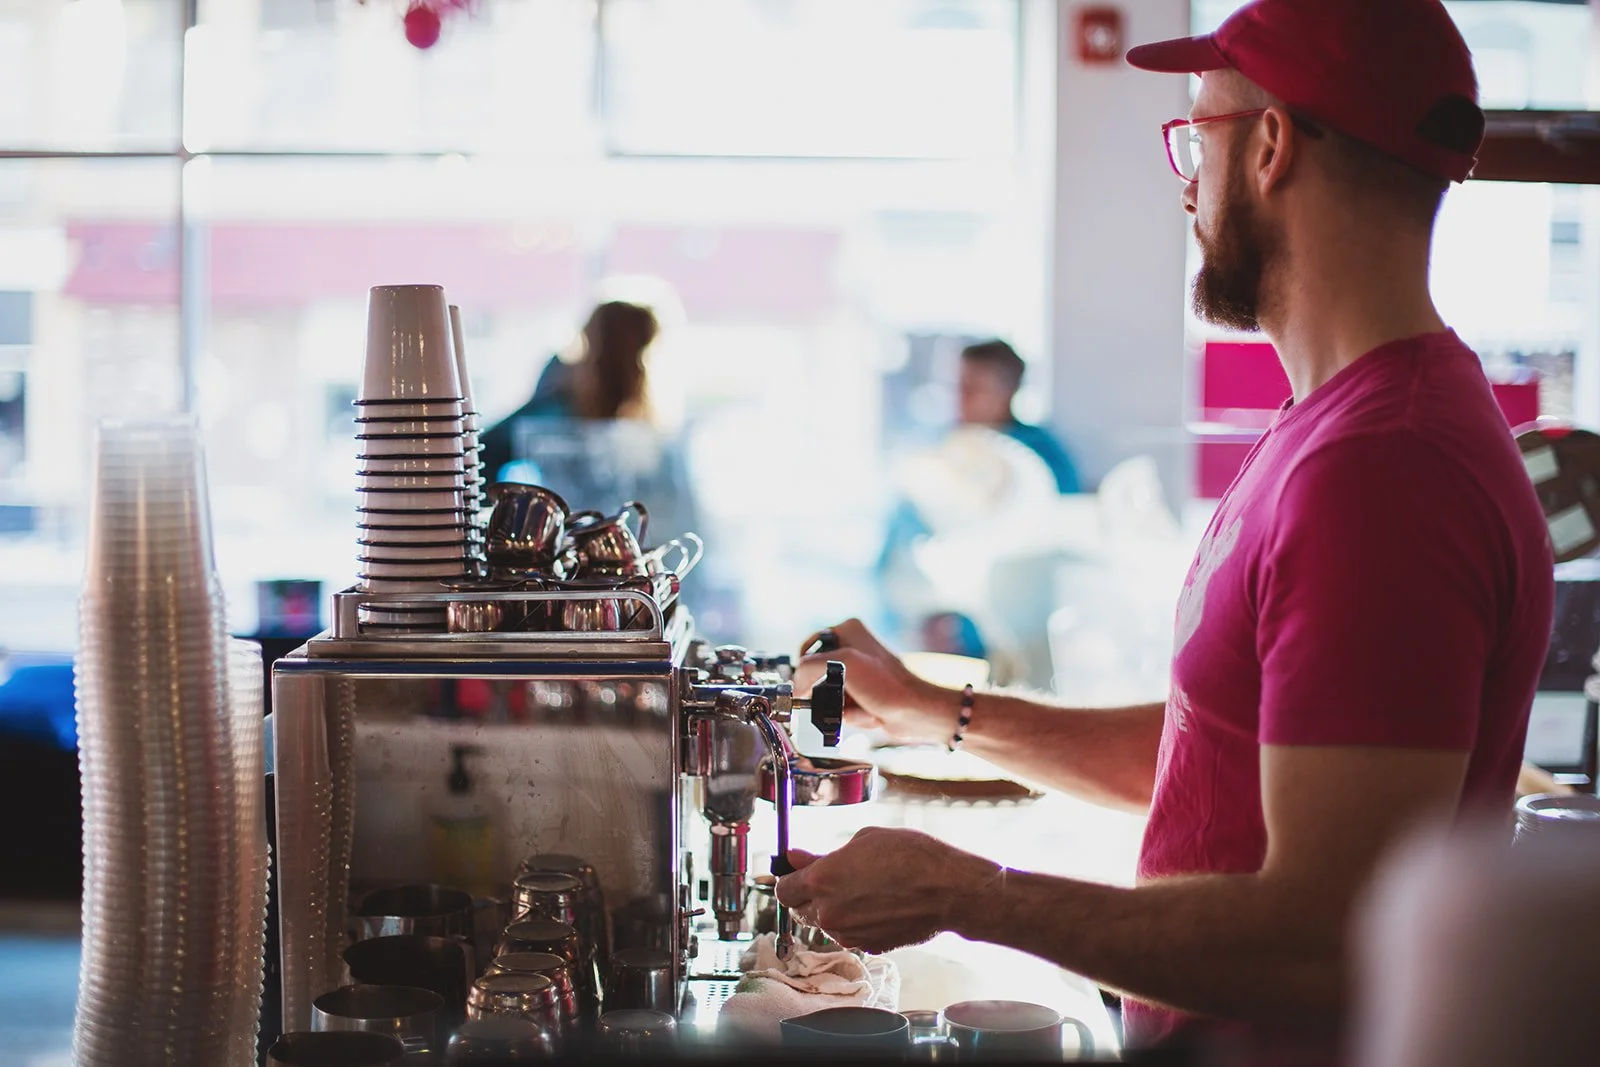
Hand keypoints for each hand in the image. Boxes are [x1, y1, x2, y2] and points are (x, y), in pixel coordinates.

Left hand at [774, 827, 998, 952]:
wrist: (948, 889)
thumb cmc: (911, 856)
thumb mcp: (864, 840)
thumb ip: (824, 855)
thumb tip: (797, 858)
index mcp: (822, 881)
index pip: (783, 890)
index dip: (790, 881)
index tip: (798, 875)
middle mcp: (829, 913)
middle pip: (801, 911)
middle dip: (811, 897)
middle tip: (834, 880)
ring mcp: (849, 934)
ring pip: (827, 925)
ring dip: (836, 910)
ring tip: (866, 890)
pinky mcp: (869, 947)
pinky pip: (852, 935)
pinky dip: (858, 923)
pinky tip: (880, 906)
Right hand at [793, 618, 957, 747]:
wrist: (917, 713)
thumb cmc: (889, 685)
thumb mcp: (844, 664)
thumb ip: (809, 669)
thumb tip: (796, 687)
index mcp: (847, 630)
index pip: (806, 651)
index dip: (806, 673)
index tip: (808, 687)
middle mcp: (852, 648)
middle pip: (816, 678)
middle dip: (829, 696)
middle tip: (845, 698)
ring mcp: (857, 672)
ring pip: (828, 697)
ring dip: (841, 709)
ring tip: (862, 707)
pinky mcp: (864, 693)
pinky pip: (842, 709)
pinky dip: (852, 717)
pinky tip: (869, 714)